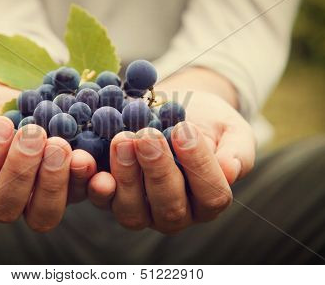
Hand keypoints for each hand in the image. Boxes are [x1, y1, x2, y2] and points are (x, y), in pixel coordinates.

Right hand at [0, 78, 95, 231]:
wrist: (33, 95)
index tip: (2, 124)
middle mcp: (5, 197)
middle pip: (5, 207)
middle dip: (20, 171)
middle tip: (34, 134)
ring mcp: (40, 198)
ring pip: (43, 215)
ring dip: (52, 182)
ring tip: (59, 145)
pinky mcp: (71, 189)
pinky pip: (79, 195)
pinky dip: (84, 179)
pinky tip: (84, 157)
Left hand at [87, 69, 255, 233]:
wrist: (177, 111)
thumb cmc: (209, 123)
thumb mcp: (232, 132)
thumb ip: (237, 152)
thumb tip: (230, 171)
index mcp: (208, 200)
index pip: (211, 194)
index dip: (198, 165)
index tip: (185, 130)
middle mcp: (175, 213)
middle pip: (168, 206)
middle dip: (157, 170)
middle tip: (147, 136)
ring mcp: (141, 209)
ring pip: (132, 209)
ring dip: (125, 176)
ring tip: (123, 139)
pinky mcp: (112, 196)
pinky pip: (101, 198)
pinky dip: (93, 182)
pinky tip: (87, 160)